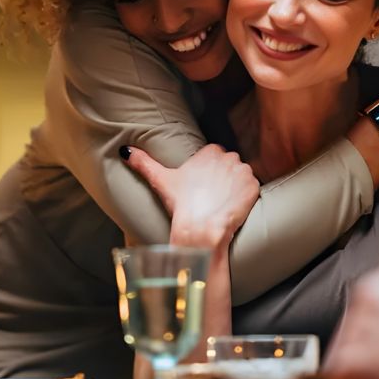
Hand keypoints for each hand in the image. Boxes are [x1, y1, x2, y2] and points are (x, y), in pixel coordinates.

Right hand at [122, 144, 259, 248]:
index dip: (209, 173)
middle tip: (211, 196)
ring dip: (235, 188)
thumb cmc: (181, 204)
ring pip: (241, 176)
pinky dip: (246, 197)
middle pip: (230, 165)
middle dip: (224, 179)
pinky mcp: (254, 186)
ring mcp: (243, 171)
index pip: (215, 157)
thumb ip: (143, 162)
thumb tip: (124, 150)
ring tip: (221, 202)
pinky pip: (253, 188)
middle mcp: (229, 156)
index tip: (203, 187)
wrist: (200, 228)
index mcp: (211, 150)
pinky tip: (232, 206)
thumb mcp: (161, 180)